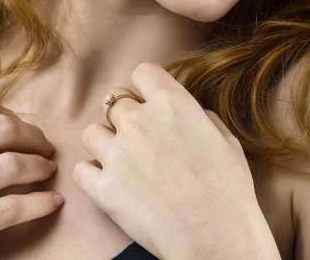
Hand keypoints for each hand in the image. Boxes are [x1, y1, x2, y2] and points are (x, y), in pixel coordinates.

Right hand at [0, 98, 62, 258]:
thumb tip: (6, 119)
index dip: (9, 116)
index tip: (21, 131)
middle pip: (1, 130)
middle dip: (33, 137)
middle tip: (46, 149)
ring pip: (9, 165)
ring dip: (40, 165)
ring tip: (49, 170)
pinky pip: (9, 208)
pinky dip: (38, 203)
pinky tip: (53, 202)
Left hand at [73, 63, 267, 259]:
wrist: (216, 237)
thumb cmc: (228, 190)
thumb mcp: (225, 140)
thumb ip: (200, 117)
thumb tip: (189, 113)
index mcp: (171, 103)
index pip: (143, 72)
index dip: (146, 85)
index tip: (150, 99)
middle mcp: (139, 121)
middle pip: (114, 100)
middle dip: (125, 113)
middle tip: (138, 134)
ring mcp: (118, 154)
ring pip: (92, 132)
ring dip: (105, 142)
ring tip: (122, 158)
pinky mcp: (104, 188)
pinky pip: (81, 169)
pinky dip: (92, 174)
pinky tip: (108, 181)